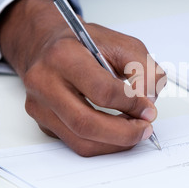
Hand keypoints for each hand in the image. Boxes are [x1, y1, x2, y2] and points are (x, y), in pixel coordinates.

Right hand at [0, 0, 165, 155]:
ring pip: (80, 141)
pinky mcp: (42, 121)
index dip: (131, 104)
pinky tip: (117, 132)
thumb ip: (143, 69)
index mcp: (64, 55)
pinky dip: (102, 143)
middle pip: (86, 123)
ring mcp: (40, 105)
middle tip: (145, 129)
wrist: (48, 45)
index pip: (102, 90)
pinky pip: (75, 143)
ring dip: (115, 143)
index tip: (149, 110)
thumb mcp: (121, 43)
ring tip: (134, 132)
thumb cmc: (84, 44)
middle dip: (124, 133)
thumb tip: (148, 101)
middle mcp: (45, 81)